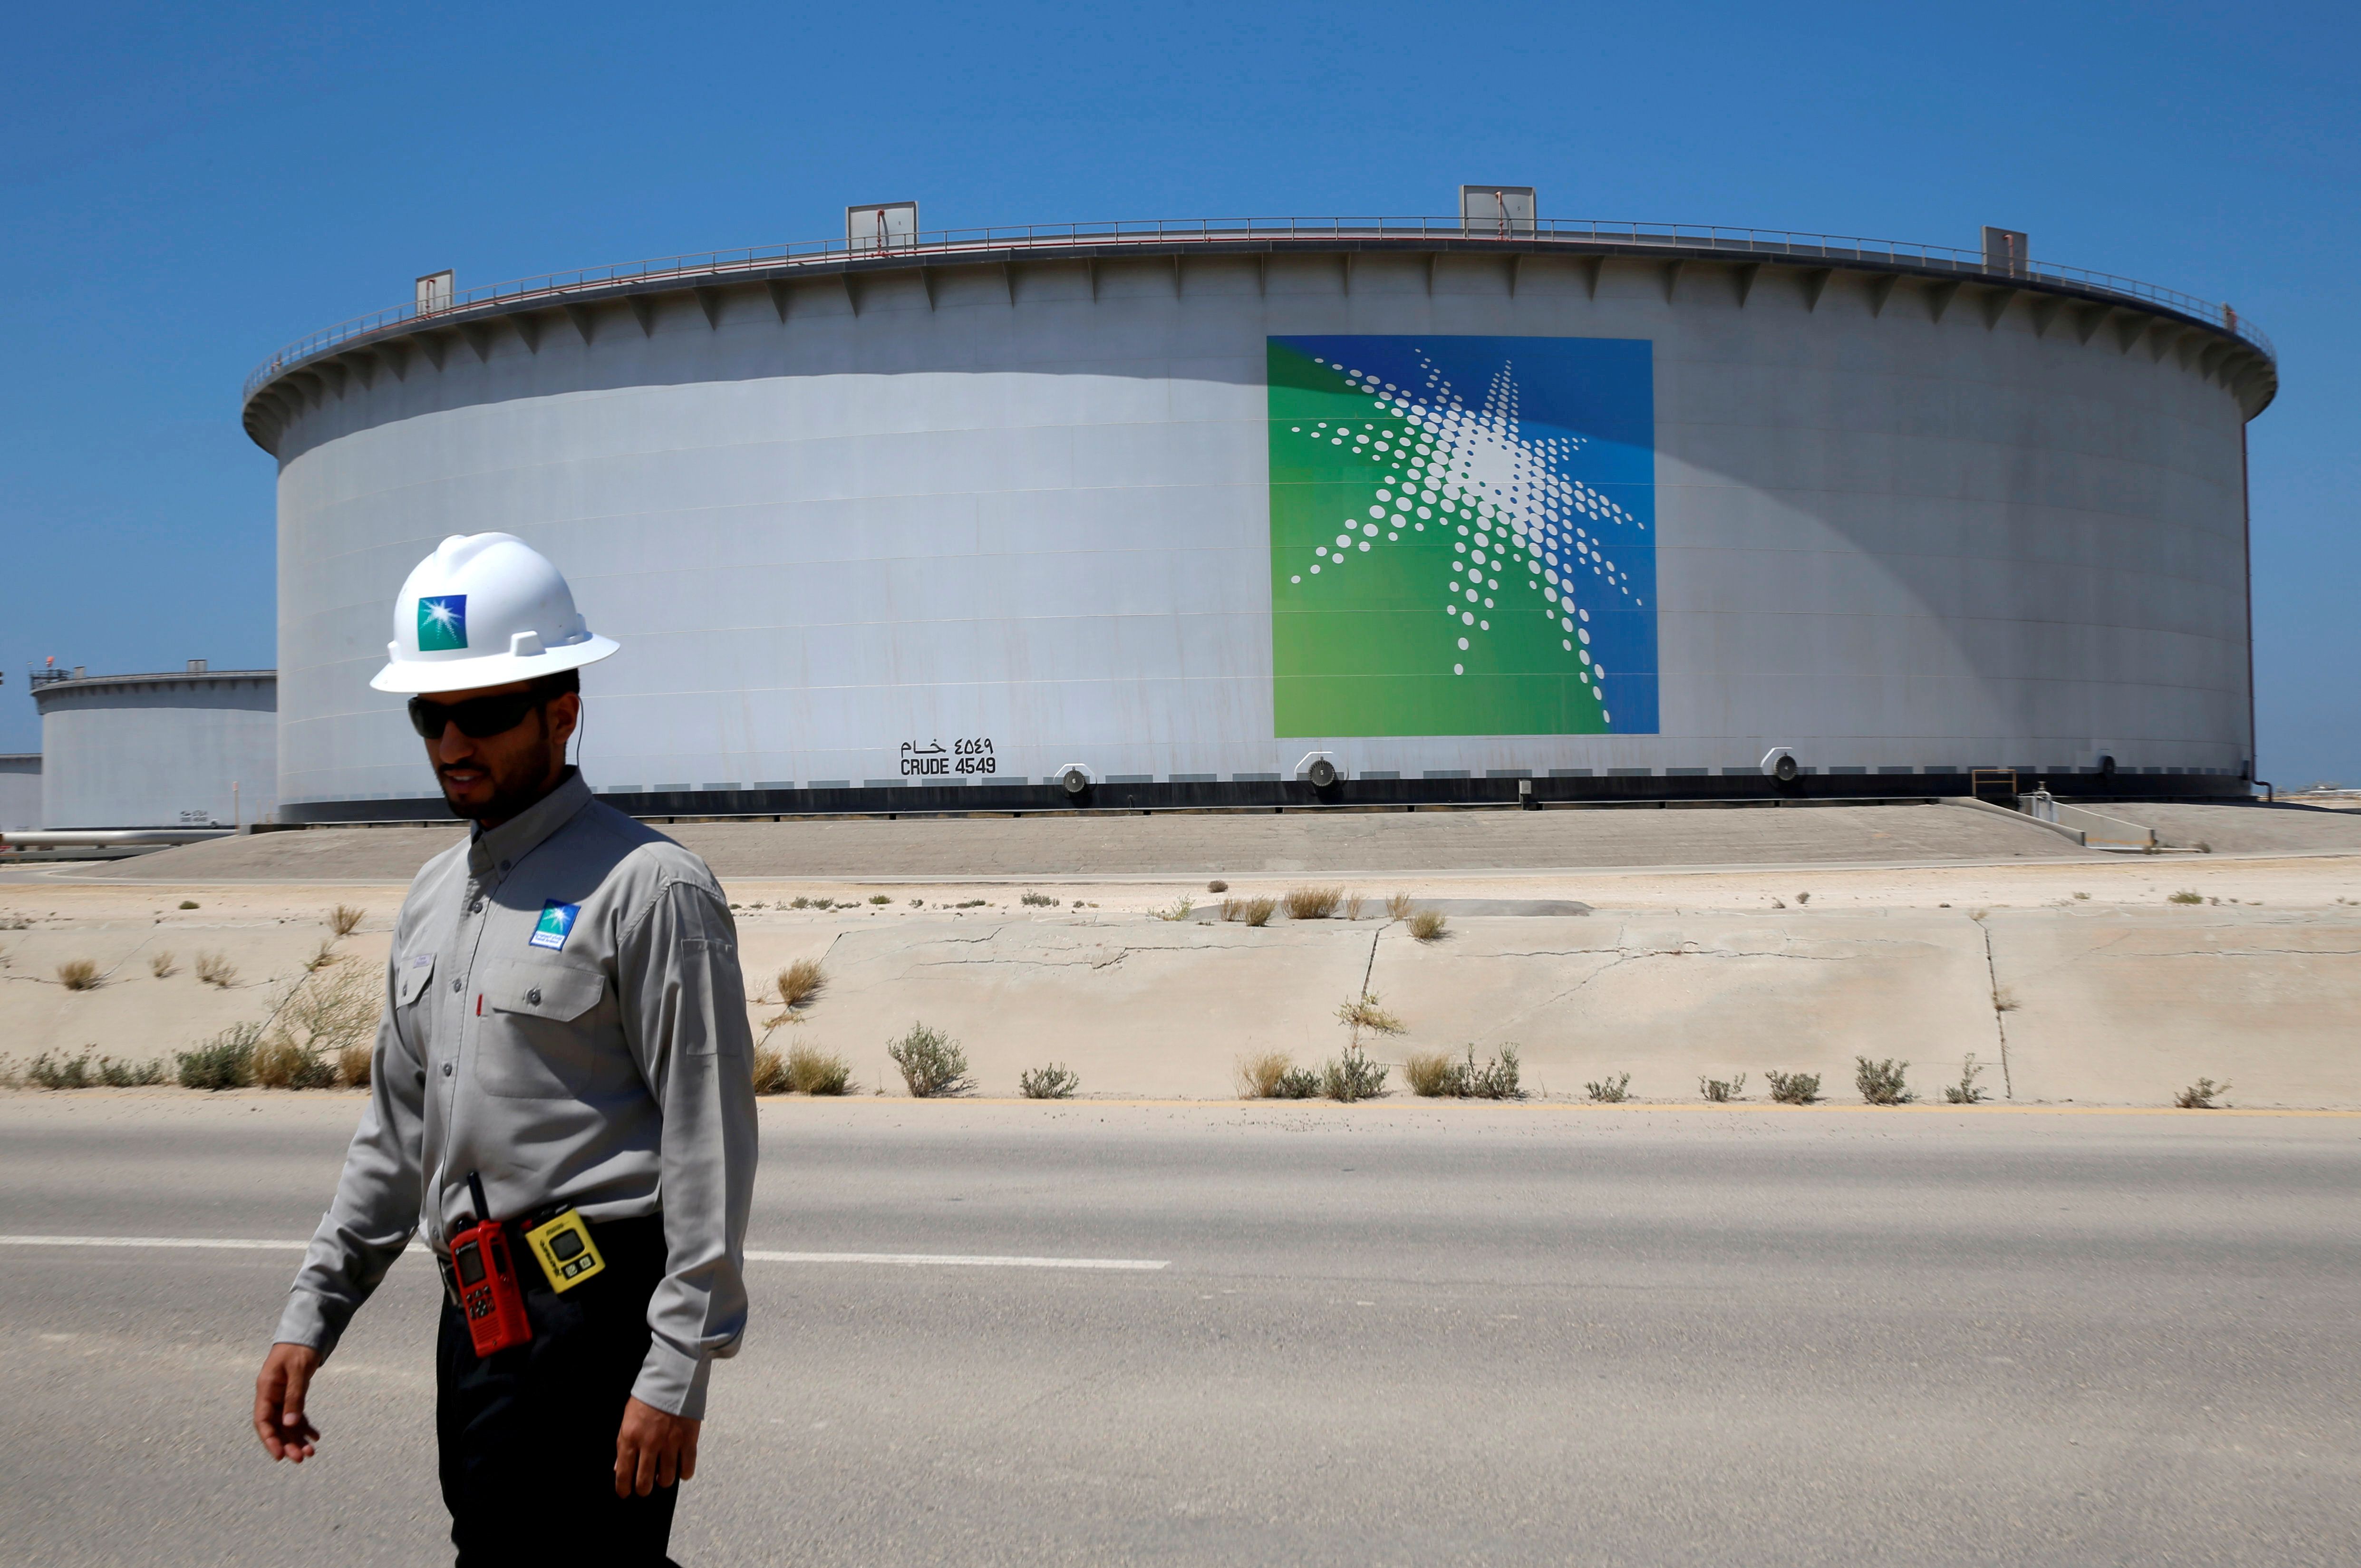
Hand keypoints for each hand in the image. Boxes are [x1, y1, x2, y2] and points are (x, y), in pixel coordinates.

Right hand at [253, 1342, 323, 1461]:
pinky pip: (296, 1414)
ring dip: (297, 1438)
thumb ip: (294, 1396)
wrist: (306, 1332)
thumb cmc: (299, 1348)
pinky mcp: (292, 1394)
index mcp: (266, 1389)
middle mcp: (271, 1395)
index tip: (280, 1456)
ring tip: (311, 1452)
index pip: (263, 1420)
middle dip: (287, 1443)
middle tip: (301, 1458)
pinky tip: (315, 1436)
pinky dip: (304, 1426)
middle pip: (276, 1426)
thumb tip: (289, 1423)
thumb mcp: (298, 1370)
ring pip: (287, 1423)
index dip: (269, 1439)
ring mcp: (281, 1396)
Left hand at [614, 1396, 699, 1497]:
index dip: (623, 1489)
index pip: (624, 1474)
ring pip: (667, 1479)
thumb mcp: (627, 1419)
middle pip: (645, 1482)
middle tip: (645, 1485)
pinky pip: (687, 1468)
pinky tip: (681, 1469)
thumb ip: (623, 1445)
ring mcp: (670, 1443)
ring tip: (663, 1474)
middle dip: (644, 1489)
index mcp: (630, 1438)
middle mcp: (649, 1444)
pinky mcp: (689, 1440)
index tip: (625, 1493)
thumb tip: (618, 1468)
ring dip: (664, 1480)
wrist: (672, 1379)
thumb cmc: (646, 1398)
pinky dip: (684, 1473)